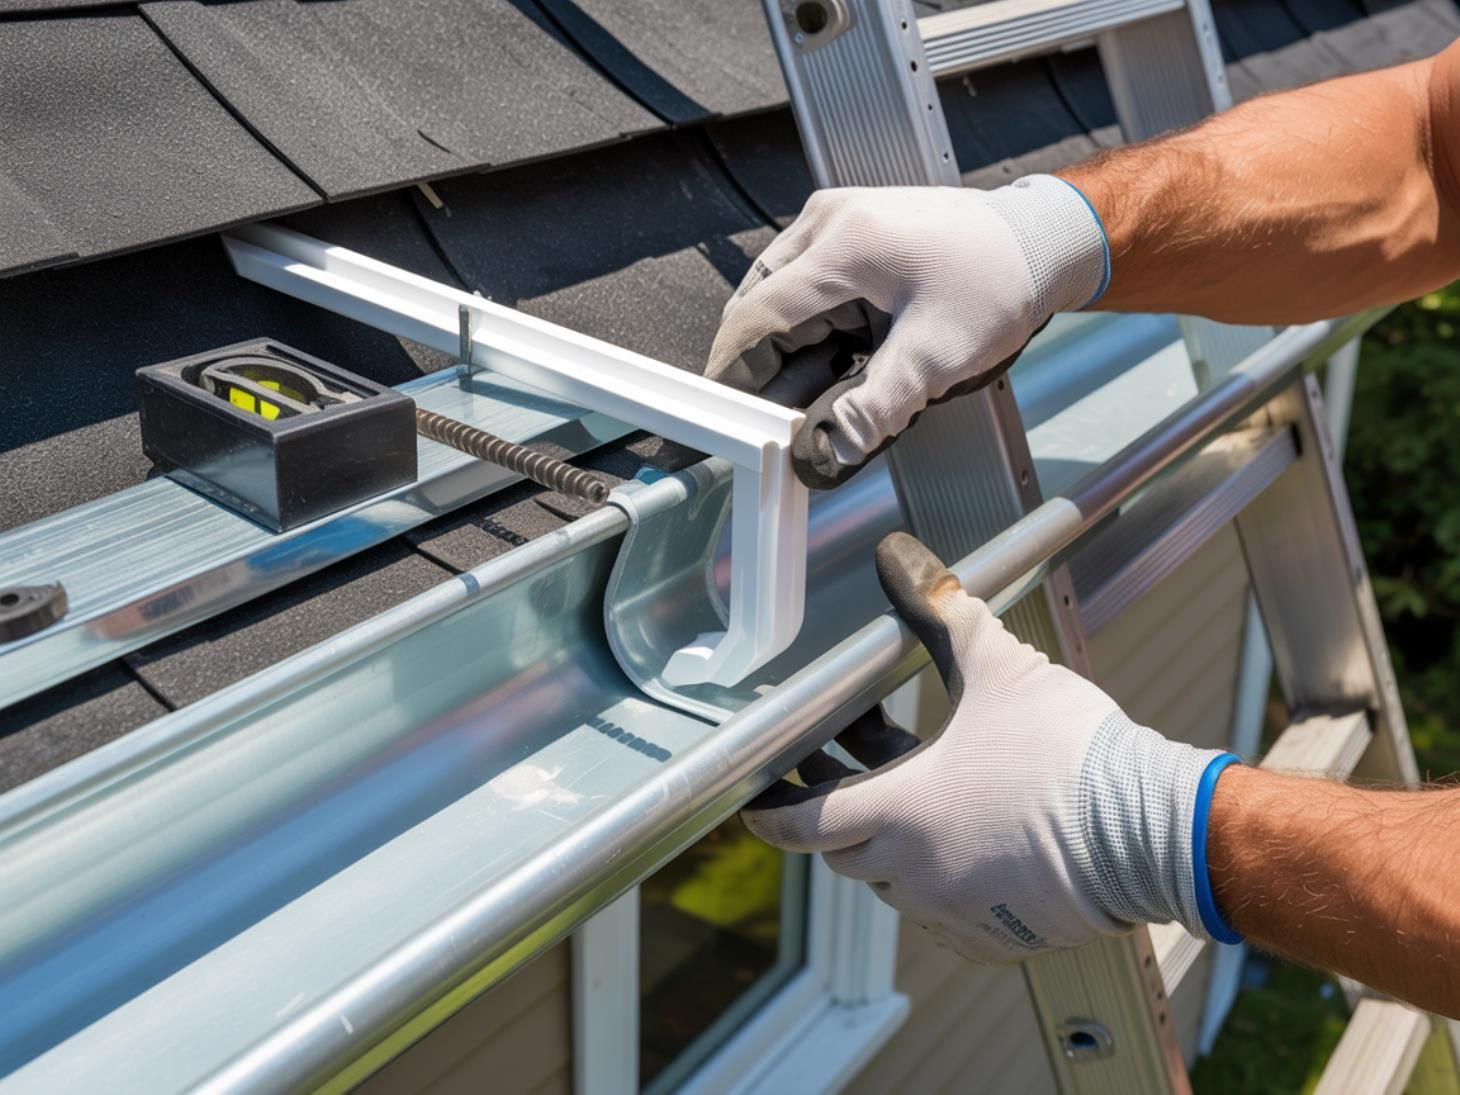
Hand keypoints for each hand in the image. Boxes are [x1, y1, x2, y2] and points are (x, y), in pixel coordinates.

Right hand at [707, 178, 1107, 488]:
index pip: (757, 319)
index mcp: (843, 245)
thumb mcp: (937, 356)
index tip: (723, 418)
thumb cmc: (999, 280)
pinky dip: (806, 332)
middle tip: (771, 423)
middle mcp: (827, 224)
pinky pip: (802, 288)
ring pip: (776, 301)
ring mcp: (834, 223)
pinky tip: (832, 365)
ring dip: (785, 353)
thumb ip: (876, 406)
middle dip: (760, 371)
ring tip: (813, 398)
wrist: (1040, 241)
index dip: (733, 375)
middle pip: (758, 309)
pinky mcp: (846, 234)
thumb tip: (829, 446)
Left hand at [742, 532, 1234, 962]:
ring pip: (894, 883)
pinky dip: (938, 880)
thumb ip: (943, 612)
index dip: (772, 811)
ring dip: (887, 841)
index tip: (754, 802)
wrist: (1150, 830)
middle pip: (845, 852)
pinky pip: (945, 914)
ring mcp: (956, 912)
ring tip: (907, 788)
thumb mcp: (998, 668)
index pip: (805, 823)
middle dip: (831, 811)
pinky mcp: (998, 935)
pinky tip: (960, 841)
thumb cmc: (1070, 755)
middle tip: (835, 769)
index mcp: (900, 814)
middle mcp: (916, 875)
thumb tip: (902, 560)